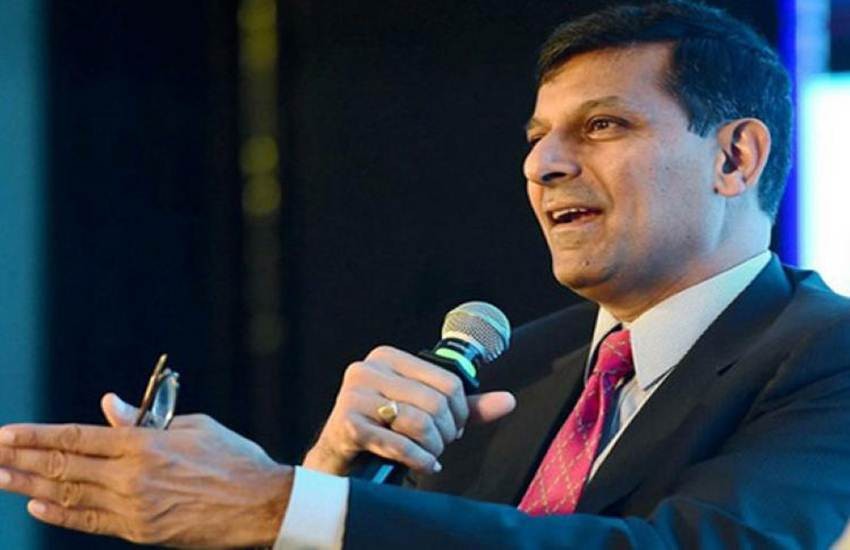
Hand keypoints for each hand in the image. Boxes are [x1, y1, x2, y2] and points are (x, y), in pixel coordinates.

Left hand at [0, 394, 292, 547]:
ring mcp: (135, 508)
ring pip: (70, 495)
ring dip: (30, 487)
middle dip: (22, 460)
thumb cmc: (232, 458)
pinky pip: (91, 522)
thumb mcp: (192, 427)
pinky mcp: (142, 532)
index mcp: (146, 445)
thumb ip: (142, 422)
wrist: (262, 505)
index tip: (6, 434)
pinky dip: (62, 514)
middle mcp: (133, 478)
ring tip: (0, 478)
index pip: (77, 438)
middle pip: (64, 467)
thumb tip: (106, 408)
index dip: (38, 436)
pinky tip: (37, 505)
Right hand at [303, 345, 515, 475]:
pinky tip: (422, 466)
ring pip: (419, 422)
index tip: (454, 430)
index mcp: (388, 357)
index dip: (461, 412)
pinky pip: (399, 444)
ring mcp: (354, 395)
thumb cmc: (383, 432)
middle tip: (440, 447)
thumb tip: (509, 401)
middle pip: (435, 402)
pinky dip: (418, 460)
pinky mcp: (347, 423)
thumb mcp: (424, 413)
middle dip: (446, 433)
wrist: (337, 462)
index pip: (448, 381)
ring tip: (430, 457)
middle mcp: (368, 369)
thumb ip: (465, 407)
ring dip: (433, 449)